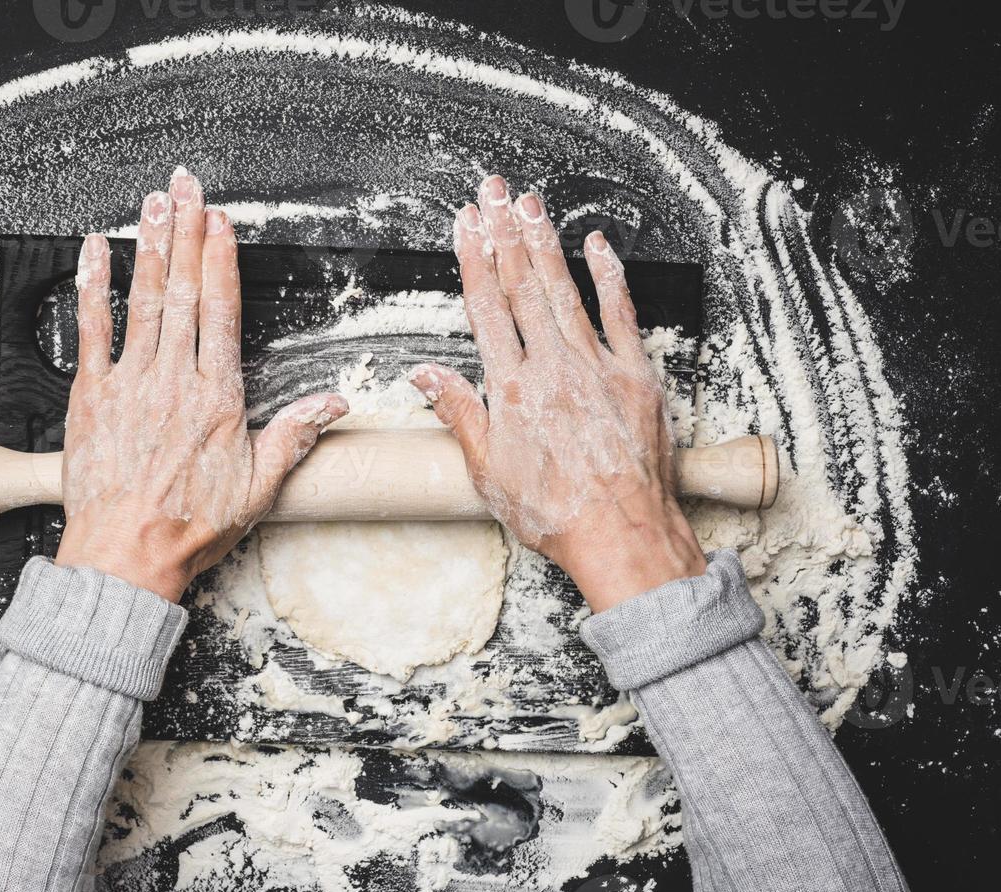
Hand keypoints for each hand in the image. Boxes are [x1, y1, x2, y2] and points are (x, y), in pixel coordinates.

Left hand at [54, 168, 347, 601]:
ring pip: (142, 300)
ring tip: (152, 203)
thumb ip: (294, 437)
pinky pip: (91, 330)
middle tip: (186, 187)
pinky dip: (93, 287)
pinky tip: (95, 251)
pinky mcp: (91, 396)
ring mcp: (129, 383)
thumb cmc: (189, 526)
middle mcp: (173, 379)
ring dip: (148, 246)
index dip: (220, 259)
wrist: (126, 555)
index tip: (220, 222)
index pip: (221, 311)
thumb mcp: (258, 487)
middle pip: (183, 290)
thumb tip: (334, 405)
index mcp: (217, 397)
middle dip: (185, 232)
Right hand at [409, 176, 705, 611]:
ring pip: (565, 290)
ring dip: (546, 243)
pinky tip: (597, 246)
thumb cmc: (554, 512)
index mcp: (511, 388)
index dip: (474, 259)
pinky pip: (621, 314)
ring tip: (531, 203)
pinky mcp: (636, 375)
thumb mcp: (488, 473)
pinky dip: (608, 276)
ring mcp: (596, 366)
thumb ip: (459, 415)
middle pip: (522, 286)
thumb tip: (423, 375)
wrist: (622, 532)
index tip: (466, 223)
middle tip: (495, 190)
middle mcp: (552, 366)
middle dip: (505, 232)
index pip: (487, 308)